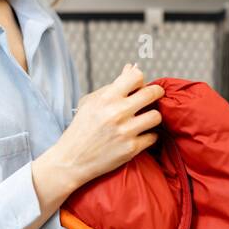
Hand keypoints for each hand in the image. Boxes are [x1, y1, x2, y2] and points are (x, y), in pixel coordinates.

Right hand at [48, 63, 165, 192]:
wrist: (71, 160)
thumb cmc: (81, 129)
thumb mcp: (91, 103)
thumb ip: (113, 85)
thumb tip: (131, 67)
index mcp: (106, 98)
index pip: (136, 76)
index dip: (141, 80)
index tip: (140, 87)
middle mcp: (117, 113)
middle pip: (152, 94)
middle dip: (156, 94)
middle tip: (154, 98)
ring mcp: (125, 131)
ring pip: (156, 116)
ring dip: (152, 117)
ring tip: (145, 120)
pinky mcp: (131, 148)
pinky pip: (153, 136)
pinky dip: (148, 136)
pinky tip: (140, 136)